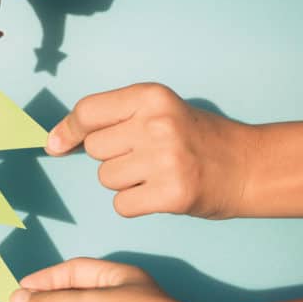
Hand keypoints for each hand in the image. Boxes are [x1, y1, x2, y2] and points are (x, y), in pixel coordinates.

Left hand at [46, 83, 256, 218]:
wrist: (248, 165)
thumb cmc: (196, 137)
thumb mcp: (159, 110)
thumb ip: (110, 119)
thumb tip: (53, 142)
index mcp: (151, 96)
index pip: (88, 111)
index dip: (67, 129)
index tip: (55, 144)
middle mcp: (157, 124)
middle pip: (94, 149)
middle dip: (110, 157)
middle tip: (143, 155)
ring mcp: (165, 160)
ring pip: (106, 178)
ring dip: (123, 181)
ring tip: (155, 173)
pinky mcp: (172, 194)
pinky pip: (121, 205)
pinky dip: (134, 204)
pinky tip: (159, 193)